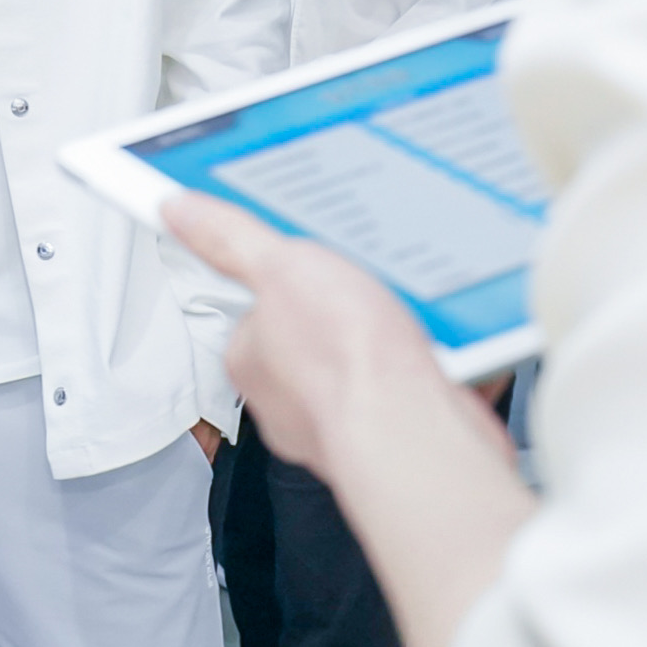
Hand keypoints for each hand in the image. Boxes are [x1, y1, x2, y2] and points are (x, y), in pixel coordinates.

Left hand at [165, 191, 536, 646]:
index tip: (322, 277)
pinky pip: (440, 386)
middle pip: (327, 335)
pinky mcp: (426, 433)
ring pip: (387, 360)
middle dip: (356, 310)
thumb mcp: (280, 269)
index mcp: (258, 360)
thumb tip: (173, 206)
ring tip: (432, 306)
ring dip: (411, 334)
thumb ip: (232, 241)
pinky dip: (457, 365)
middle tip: (385, 283)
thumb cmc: (345, 365)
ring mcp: (365, 424)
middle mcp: (301, 402)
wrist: (426, 440)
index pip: (263, 307)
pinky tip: (473, 346)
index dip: (291, 285)